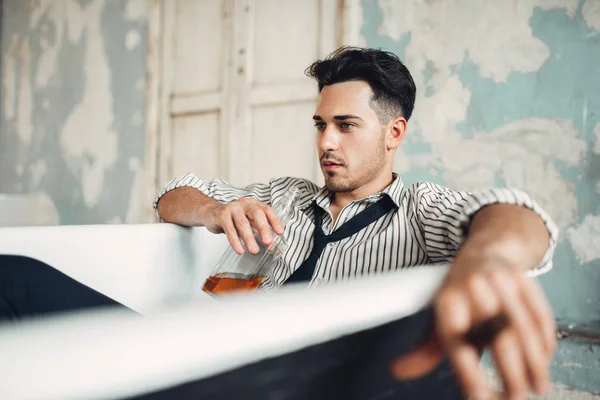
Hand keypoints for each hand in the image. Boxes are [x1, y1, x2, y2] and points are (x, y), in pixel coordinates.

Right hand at [206, 198, 283, 253]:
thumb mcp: (249, 223)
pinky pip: (229, 229)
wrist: (212, 214)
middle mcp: (244, 204)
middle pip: (256, 213)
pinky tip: (239, 249)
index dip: (275, 221)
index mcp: (254, 204)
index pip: (267, 210)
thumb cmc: (234, 219)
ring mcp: (232, 208)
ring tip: (254, 250)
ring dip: (249, 238)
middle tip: (267, 242)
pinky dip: (235, 241)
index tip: (280, 232)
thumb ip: (259, 232)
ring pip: (242, 223)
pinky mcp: (221, 215)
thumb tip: (271, 245)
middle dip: (263, 228)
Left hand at [391, 261, 555, 399]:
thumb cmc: (461, 297)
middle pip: (496, 336)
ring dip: (534, 363)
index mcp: (447, 300)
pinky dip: (545, 342)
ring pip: (522, 328)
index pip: (456, 339)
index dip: (468, 370)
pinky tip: (543, 361)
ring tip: (536, 387)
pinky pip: (540, 315)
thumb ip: (425, 350)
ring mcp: (501, 281)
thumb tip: (397, 371)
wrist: (486, 253)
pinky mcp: (525, 279)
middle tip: (515, 397)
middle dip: (510, 373)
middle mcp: (472, 287)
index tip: (479, 397)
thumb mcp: (440, 319)